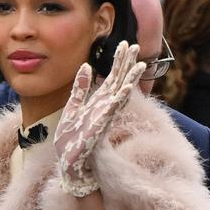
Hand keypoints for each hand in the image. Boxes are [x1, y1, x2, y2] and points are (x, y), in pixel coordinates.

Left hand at [54, 41, 145, 197]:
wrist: (69, 165)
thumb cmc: (71, 140)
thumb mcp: (73, 108)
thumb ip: (80, 88)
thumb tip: (87, 66)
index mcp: (98, 103)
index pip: (112, 78)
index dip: (119, 61)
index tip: (125, 44)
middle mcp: (104, 108)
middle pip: (119, 82)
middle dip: (127, 64)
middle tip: (135, 46)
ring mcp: (103, 118)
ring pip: (120, 95)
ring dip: (130, 80)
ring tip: (140, 65)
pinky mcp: (99, 127)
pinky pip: (110, 111)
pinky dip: (118, 100)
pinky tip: (125, 89)